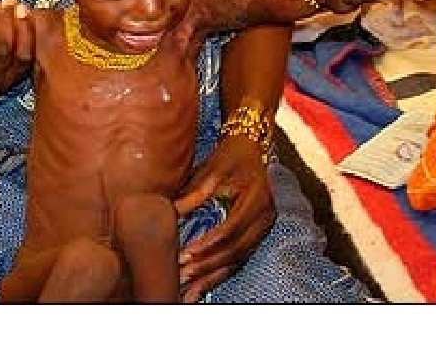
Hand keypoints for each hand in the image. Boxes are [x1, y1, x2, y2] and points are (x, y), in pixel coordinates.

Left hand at [174, 134, 274, 302]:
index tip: (186, 253)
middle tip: (181, 274)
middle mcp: (265, 216)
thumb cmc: (231, 155)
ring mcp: (264, 228)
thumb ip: (196, 190)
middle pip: (236, 250)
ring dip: (211, 275)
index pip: (232, 228)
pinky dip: (219, 274)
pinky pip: (238, 259)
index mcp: (257, 198)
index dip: (209, 243)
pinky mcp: (257, 235)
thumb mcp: (214, 167)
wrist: (253, 148)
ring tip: (186, 288)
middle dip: (207, 265)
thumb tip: (171, 211)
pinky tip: (200, 287)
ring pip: (237, 259)